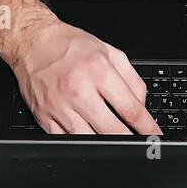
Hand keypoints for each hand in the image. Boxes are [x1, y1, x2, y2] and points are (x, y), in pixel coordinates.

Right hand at [7, 18, 159, 135]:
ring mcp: (60, 106)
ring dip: (107, 145)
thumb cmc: (69, 46)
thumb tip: (142, 105)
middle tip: (140, 145)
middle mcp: (78, 89)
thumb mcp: (109, 52)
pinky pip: (67, 140)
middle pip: (112, 129)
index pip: (130, 108)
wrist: (32, 42)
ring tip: (118, 144)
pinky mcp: (44, 117)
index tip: (154, 135)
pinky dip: (81, 144)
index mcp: (98, 71)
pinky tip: (91, 141)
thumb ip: (131, 79)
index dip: (146, 127)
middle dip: (131, 141)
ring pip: (89, 139)